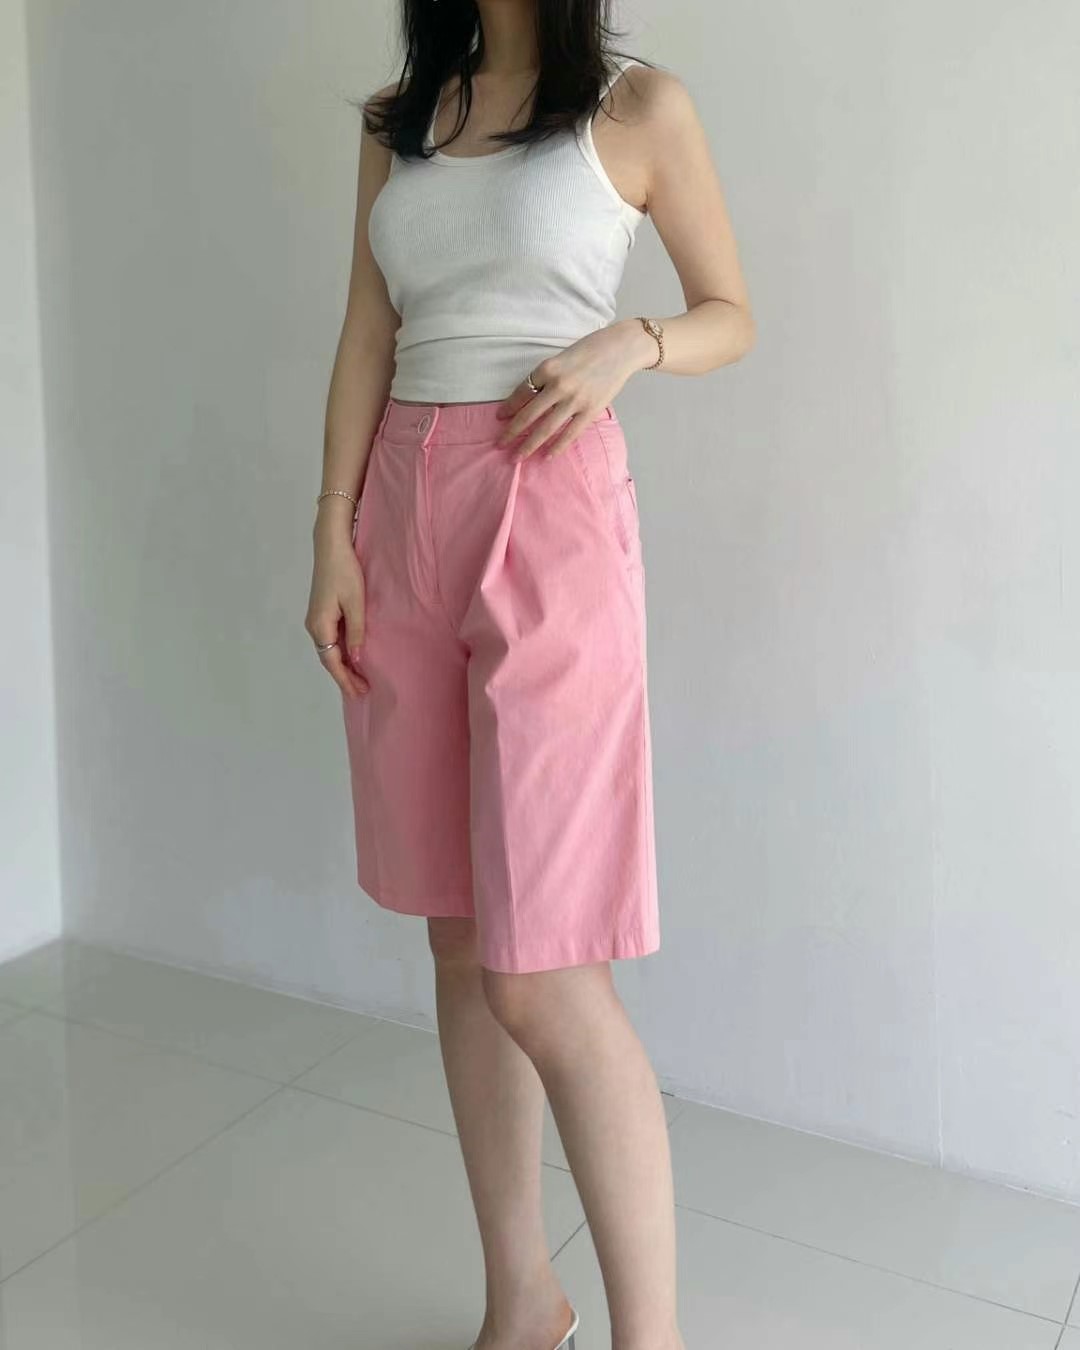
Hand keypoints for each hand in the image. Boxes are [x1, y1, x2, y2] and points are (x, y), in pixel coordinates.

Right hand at [305, 504, 368, 697]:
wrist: (331, 546)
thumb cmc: (345, 571)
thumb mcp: (356, 603)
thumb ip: (357, 632)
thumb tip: (358, 659)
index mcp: (320, 626)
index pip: (332, 662)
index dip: (346, 679)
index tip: (360, 693)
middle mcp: (314, 626)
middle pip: (328, 658)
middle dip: (344, 676)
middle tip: (363, 691)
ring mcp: (315, 619)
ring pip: (329, 650)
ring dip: (343, 665)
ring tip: (359, 678)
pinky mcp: (321, 612)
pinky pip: (330, 639)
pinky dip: (341, 652)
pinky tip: (352, 656)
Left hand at [495, 318, 655, 459]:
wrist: (621, 348)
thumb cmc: (590, 349)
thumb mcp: (561, 357)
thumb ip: (547, 377)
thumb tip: (530, 399)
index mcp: (547, 368)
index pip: (521, 393)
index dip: (508, 408)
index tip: (500, 418)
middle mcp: (558, 385)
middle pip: (528, 415)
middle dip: (511, 432)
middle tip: (499, 444)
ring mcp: (575, 400)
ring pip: (546, 428)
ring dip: (529, 445)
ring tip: (517, 457)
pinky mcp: (591, 410)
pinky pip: (570, 433)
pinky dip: (557, 446)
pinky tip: (546, 456)